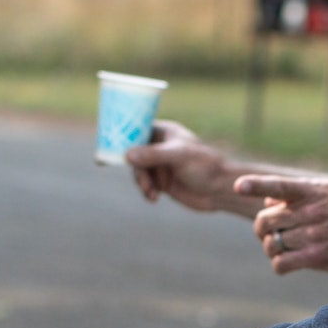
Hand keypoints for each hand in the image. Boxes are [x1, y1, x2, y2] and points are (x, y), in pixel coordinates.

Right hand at [125, 121, 249, 213]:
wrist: (220, 190)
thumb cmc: (205, 166)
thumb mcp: (178, 157)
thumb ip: (153, 155)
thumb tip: (127, 155)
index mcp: (164, 131)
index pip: (136, 128)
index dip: (121, 137)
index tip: (107, 148)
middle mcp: (159, 146)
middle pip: (133, 153)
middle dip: (135, 169)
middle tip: (141, 181)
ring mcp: (160, 164)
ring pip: (138, 171)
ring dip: (142, 183)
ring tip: (152, 193)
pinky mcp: (162, 181)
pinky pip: (145, 184)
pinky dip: (146, 191)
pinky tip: (154, 198)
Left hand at [242, 174, 327, 274]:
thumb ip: (301, 193)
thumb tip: (268, 200)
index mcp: (314, 191)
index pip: (279, 186)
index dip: (257, 185)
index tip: (239, 186)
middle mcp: (312, 211)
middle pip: (266, 221)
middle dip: (261, 228)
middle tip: (268, 233)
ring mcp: (314, 235)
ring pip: (271, 244)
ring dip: (270, 248)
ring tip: (279, 248)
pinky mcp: (318, 258)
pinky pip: (282, 263)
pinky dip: (278, 265)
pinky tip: (285, 263)